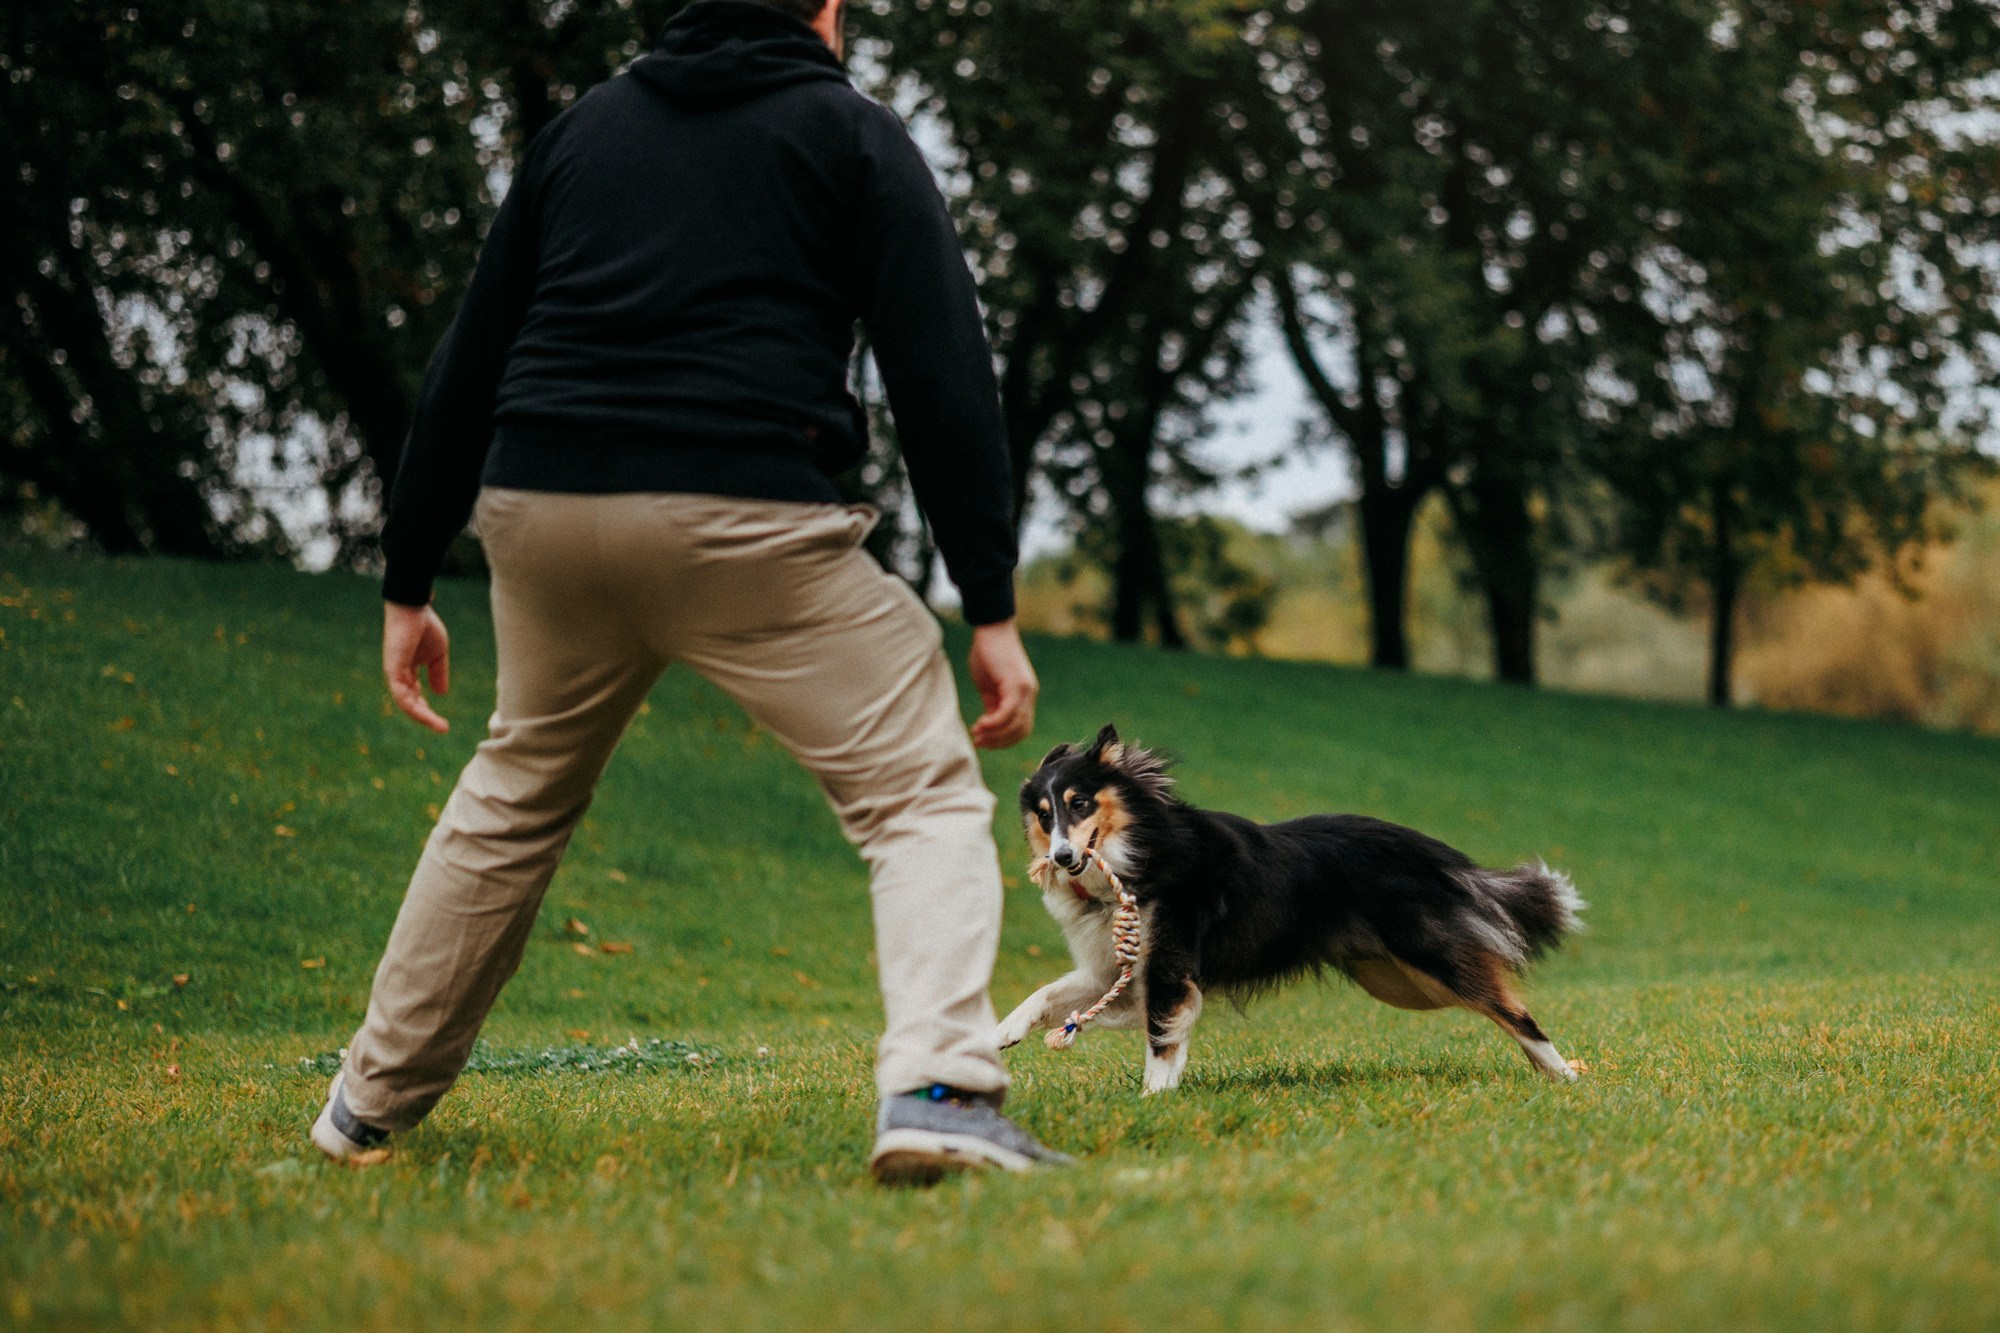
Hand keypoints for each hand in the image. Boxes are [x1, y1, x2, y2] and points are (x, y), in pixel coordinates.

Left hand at [383, 601, 450, 733]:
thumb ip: (438, 673)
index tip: (442, 722)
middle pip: (410, 703)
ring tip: (439, 726)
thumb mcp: (437, 654)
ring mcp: (394, 673)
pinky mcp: (394, 670)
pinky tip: (426, 713)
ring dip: (422, 716)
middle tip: (442, 727)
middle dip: (426, 717)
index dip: (427, 710)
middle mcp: (398, 675)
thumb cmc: (424, 626)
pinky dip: (414, 706)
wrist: (414, 607)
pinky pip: (402, 695)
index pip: (415, 696)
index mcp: (407, 671)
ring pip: (406, 703)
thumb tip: (441, 693)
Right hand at [967, 618, 1036, 749]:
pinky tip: (980, 724)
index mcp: (1024, 695)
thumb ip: (992, 703)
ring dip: (995, 734)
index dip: (1004, 740)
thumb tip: (990, 724)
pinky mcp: (1016, 684)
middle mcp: (1029, 694)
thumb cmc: (987, 653)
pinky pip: (1008, 711)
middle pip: (1021, 730)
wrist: (991, 629)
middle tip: (980, 743)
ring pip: (1016, 724)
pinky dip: (995, 722)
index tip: (985, 743)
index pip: (1021, 728)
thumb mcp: (989, 685)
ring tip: (977, 734)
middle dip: (1000, 742)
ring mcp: (1025, 689)